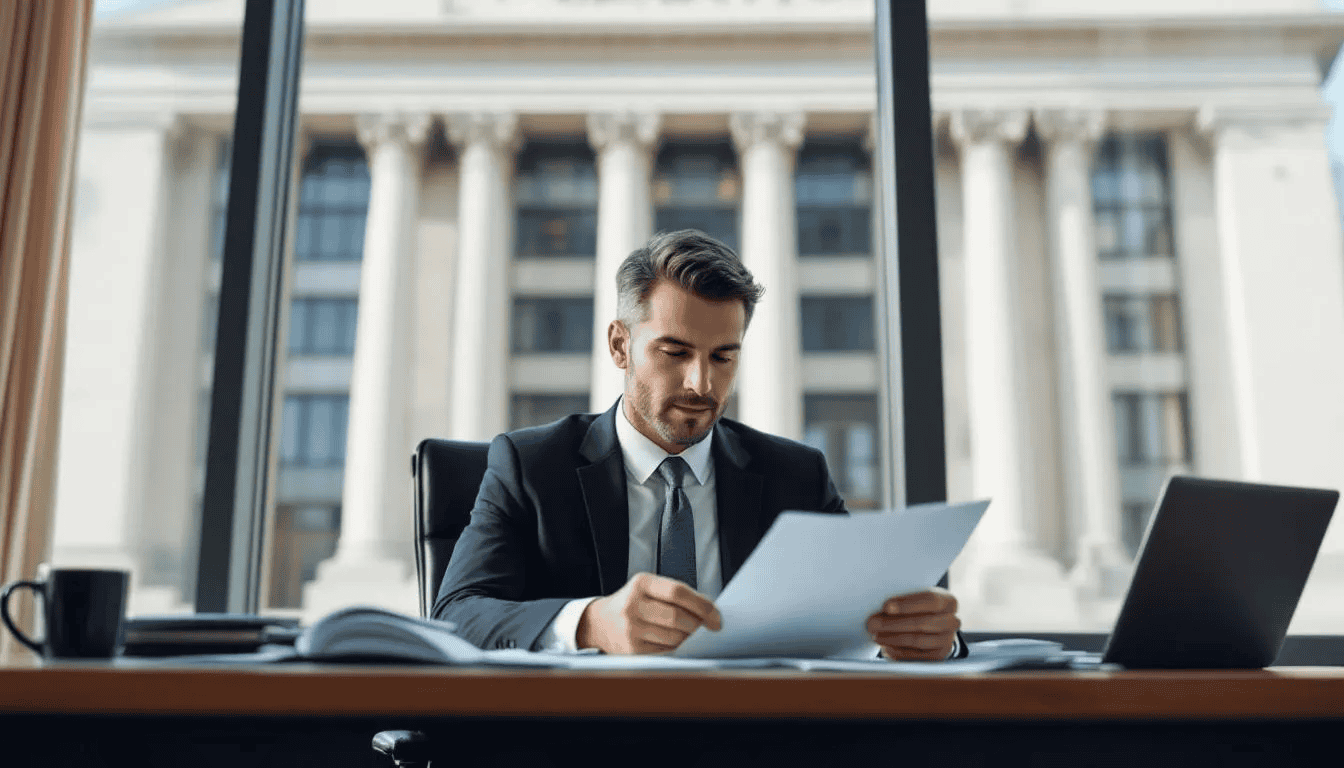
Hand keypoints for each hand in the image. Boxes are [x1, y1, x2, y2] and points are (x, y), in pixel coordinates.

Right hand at [576, 572, 722, 654]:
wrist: (600, 622)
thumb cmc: (633, 603)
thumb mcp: (648, 588)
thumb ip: (676, 595)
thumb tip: (710, 611)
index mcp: (641, 583)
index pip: (679, 592)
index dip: (703, 605)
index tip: (717, 617)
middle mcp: (633, 605)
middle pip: (678, 618)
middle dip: (698, 625)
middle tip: (707, 628)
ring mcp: (631, 628)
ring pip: (674, 637)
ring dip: (689, 639)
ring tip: (690, 635)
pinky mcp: (631, 649)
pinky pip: (665, 652)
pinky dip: (677, 649)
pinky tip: (677, 644)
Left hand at [867, 587, 959, 660]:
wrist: (929, 625)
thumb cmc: (916, 607)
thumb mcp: (913, 598)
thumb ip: (902, 600)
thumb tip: (879, 606)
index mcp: (949, 602)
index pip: (930, 600)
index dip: (907, 604)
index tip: (886, 606)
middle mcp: (952, 622)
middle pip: (922, 623)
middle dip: (893, 624)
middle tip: (872, 623)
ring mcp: (947, 641)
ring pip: (917, 640)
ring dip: (892, 638)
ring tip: (875, 634)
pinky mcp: (938, 657)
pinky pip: (915, 655)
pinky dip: (897, 650)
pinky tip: (885, 646)